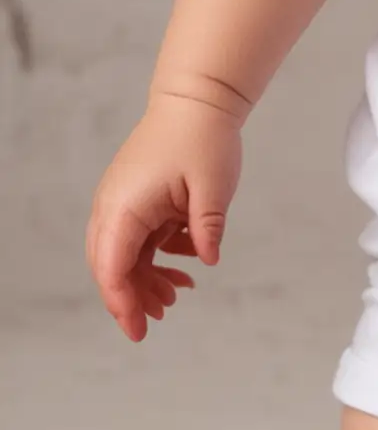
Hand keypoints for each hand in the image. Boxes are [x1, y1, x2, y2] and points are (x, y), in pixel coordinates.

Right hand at [86, 94, 242, 341]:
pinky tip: (187, 263)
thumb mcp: (213, 187)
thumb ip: (207, 228)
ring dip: (148, 276)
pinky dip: (157, 254)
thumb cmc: (203, 137)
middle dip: (134, 296)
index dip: (123, 305)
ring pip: (125, 254)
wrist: (197, 97)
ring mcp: (122, 201)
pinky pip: (140, 237)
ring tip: (178, 293)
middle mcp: (114, 207)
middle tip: (163, 315)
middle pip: (112, 266)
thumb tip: (207, 261)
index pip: (113, 269)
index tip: (140, 332)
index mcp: (124, 208)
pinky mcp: (136, 197)